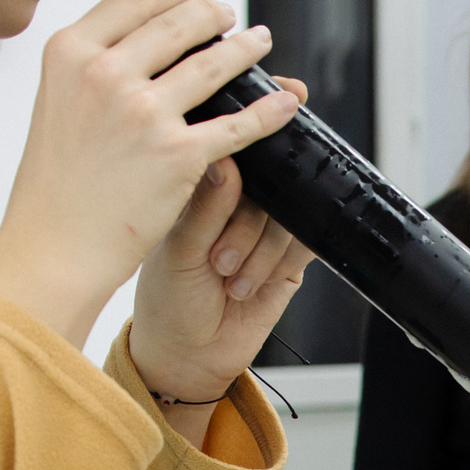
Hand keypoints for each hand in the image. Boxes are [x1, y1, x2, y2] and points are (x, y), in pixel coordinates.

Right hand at [0, 0, 304, 353]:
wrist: (55, 244)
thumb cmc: (56, 183)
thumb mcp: (59, 101)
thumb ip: (94, 66)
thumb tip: (140, 41)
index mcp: (70, 51)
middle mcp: (105, 72)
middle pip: (180, 20)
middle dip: (214, 13)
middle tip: (229, 17)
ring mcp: (144, 112)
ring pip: (214, 64)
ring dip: (246, 48)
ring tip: (260, 42)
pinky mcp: (178, 154)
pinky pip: (238, 124)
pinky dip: (268, 110)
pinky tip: (284, 102)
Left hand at [125, 70, 315, 417]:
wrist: (189, 357)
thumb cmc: (166, 302)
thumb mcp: (178, 251)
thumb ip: (206, 205)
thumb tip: (225, 156)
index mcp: (198, 185)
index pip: (229, 142)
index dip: (252, 127)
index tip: (270, 112)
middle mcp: (234, 202)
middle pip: (267, 178)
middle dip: (246, 218)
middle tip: (219, 255)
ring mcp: (263, 230)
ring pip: (286, 213)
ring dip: (257, 248)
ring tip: (226, 276)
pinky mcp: (287, 259)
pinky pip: (303, 242)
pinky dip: (276, 262)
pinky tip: (249, 283)